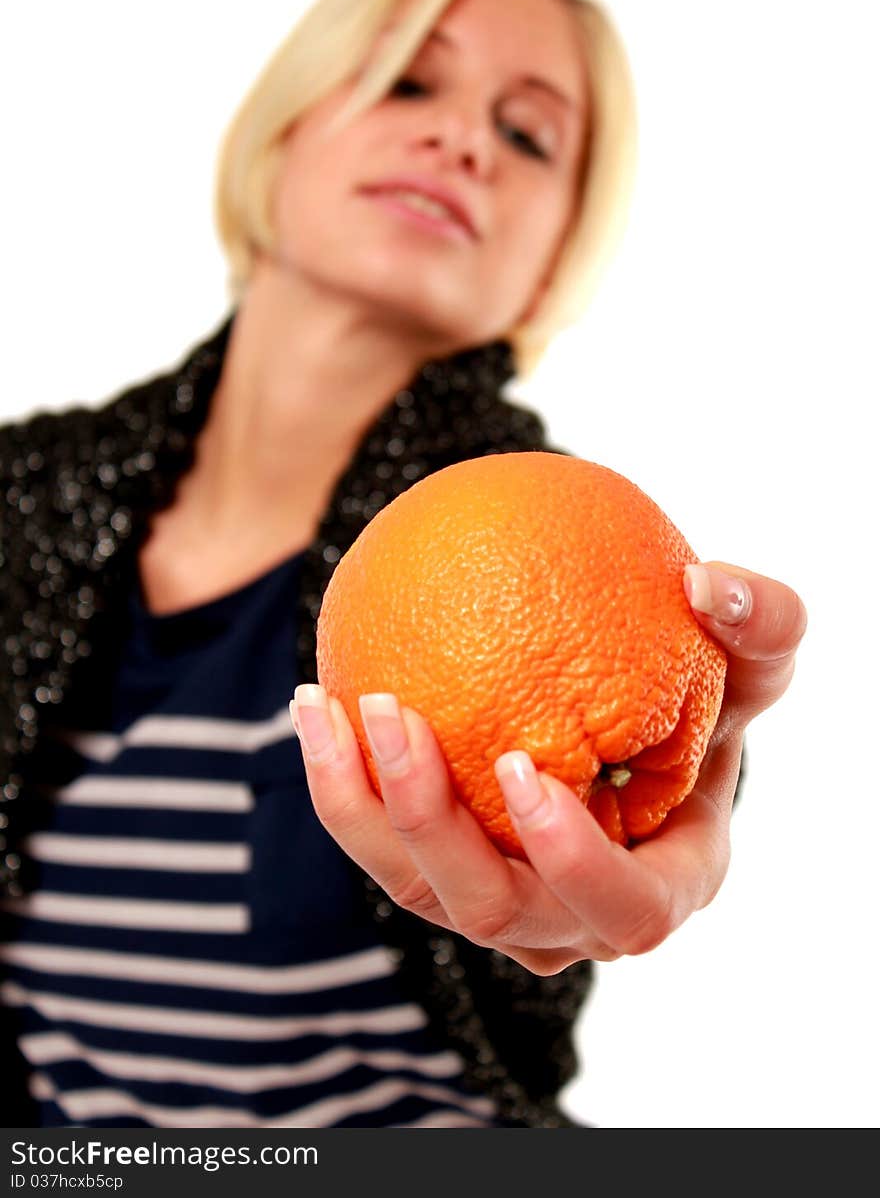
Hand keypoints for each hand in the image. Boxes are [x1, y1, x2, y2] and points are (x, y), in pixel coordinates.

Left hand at [290, 561, 806, 975]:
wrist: (631, 712)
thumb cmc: (706, 692)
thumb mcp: (754, 655)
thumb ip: (759, 621)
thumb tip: (706, 584)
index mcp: (661, 881)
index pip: (625, 910)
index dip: (572, 862)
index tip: (520, 765)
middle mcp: (572, 914)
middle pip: (492, 909)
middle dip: (432, 822)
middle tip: (394, 712)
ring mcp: (500, 902)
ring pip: (417, 887)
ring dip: (362, 804)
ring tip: (326, 705)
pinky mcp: (444, 871)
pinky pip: (383, 845)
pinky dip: (342, 783)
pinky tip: (317, 701)